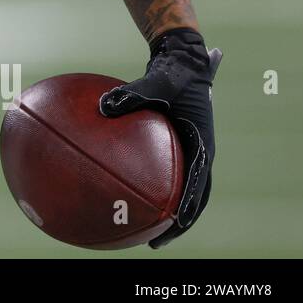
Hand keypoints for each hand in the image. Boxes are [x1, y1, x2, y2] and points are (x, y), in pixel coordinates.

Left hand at [99, 28, 221, 247]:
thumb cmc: (172, 71)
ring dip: (166, 212)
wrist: (183, 61)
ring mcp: (189, 152)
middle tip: (157, 242)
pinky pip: (164, 172)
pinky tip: (121, 192)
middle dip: (177, 223)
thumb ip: (130, 94)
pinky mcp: (176, 147)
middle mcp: (199, 153)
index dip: (188, 205)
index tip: (175, 222)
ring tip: (141, 232)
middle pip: (194, 197)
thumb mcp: (156, 80)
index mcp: (202, 144)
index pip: (198, 182)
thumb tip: (101, 107)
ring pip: (182, 190)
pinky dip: (149, 185)